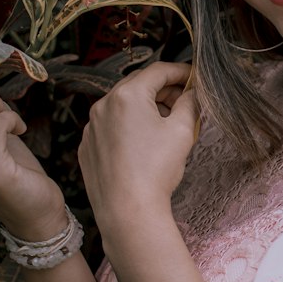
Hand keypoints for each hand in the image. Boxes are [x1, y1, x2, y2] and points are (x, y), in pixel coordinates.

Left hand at [78, 61, 200, 229]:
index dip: (180, 71)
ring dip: (145, 110)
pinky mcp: (87, 147)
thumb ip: (190, 104)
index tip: (194, 78)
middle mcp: (103, 105)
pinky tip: (143, 147)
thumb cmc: (155, 170)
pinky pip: (110, 129)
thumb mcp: (182, 132)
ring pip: (122, 108)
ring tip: (165, 127)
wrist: (127, 210)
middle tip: (184, 103)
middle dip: (163, 92)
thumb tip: (194, 93)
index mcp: (127, 95)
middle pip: (138, 87)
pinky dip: (127, 129)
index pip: (158, 71)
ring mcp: (91, 127)